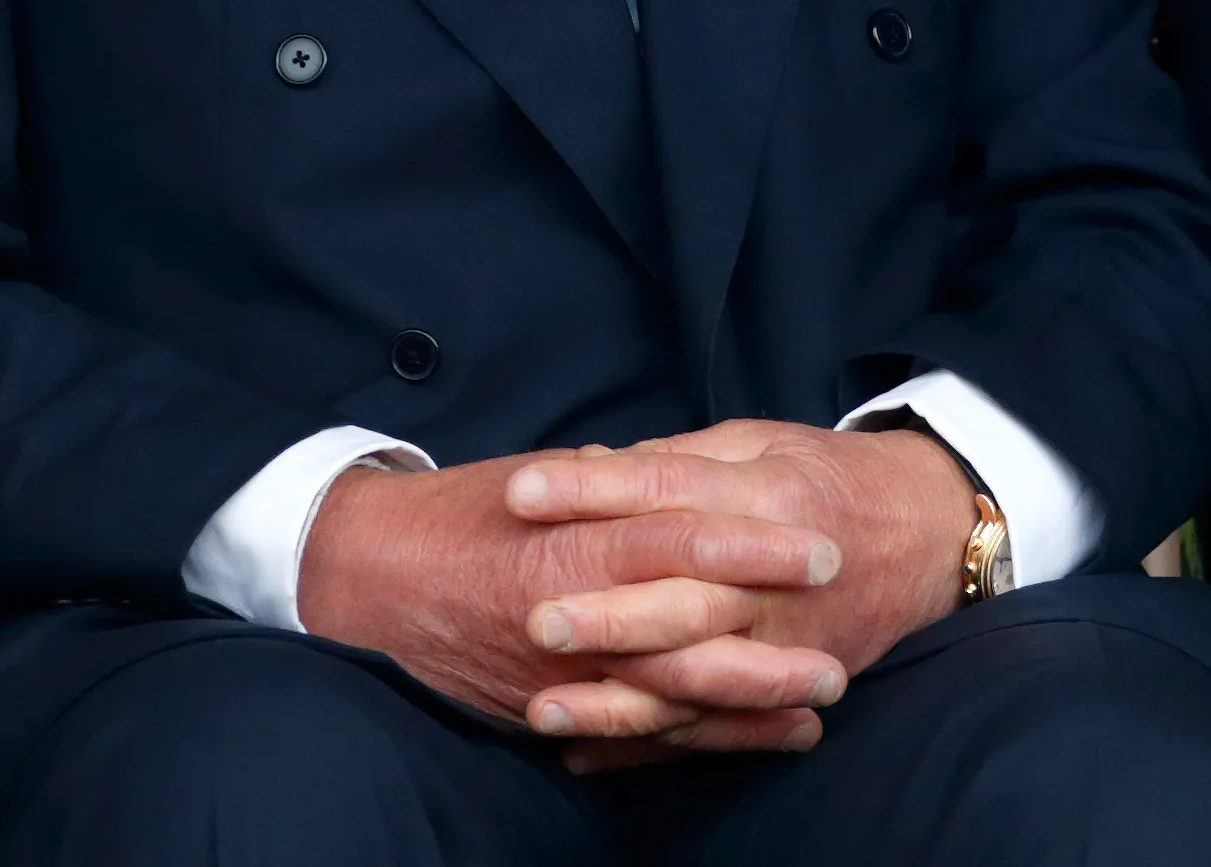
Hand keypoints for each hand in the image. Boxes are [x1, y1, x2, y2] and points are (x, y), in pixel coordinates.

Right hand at [295, 452, 846, 753]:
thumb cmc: (466, 514)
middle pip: (688, 632)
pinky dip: (701, 739)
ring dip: (751, 702)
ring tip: (822, 698)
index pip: (681, 540)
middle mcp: (570, 615)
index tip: (819, 546)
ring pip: (671, 697)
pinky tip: (764, 737)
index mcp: (573, 540)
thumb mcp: (547, 478)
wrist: (368, 579)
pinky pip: (637, 735)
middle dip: (770, 639)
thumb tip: (688, 471)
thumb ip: (621, 483)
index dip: (754, 545)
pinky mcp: (549, 712)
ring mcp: (560, 675)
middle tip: (841, 637)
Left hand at [501, 420, 977, 768]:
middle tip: (532, 618)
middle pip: (683, 594)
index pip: (668, 488)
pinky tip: (584, 752)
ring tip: (544, 707)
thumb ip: (682, 458)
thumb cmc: (830, 476)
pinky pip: (714, 725)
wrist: (927, 534)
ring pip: (695, 675)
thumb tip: (594, 467)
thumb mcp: (764, 442)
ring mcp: (784, 638)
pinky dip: (650, 744)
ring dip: (620, 697)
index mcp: (766, 493)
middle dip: (607, 611)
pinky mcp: (787, 684)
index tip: (522, 491)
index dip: (594, 490)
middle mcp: (773, 574)